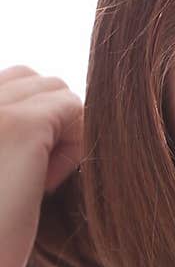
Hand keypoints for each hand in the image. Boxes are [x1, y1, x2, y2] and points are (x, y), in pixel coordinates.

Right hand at [0, 64, 83, 266]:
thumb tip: (50, 120)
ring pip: (56, 90)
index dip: (27, 122)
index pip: (10, 81)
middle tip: (30, 178)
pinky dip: (74, 149)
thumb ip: (6, 143)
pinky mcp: (20, 125)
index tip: (15, 172)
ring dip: (60, 135)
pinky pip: (75, 110)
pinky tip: (45, 188)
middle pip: (34, 78)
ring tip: (35, 183)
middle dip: (47, 122)